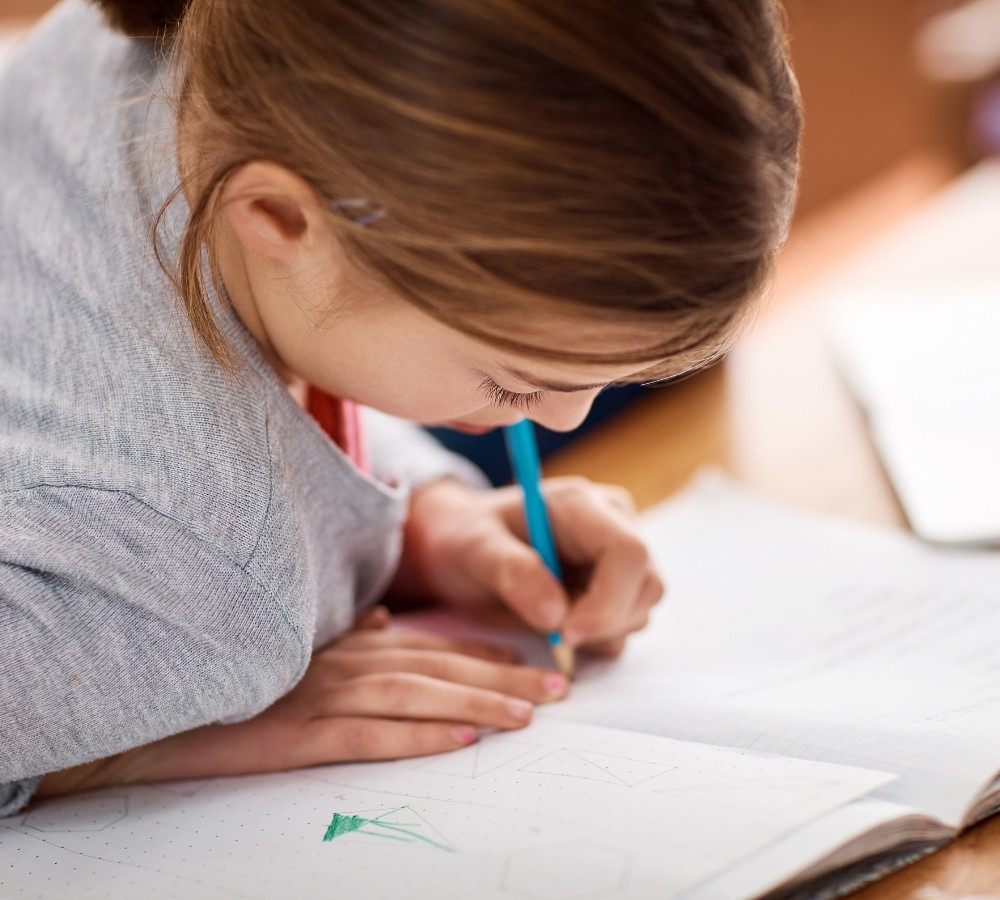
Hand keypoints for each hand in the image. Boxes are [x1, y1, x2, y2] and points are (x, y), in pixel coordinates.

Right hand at [35, 607, 567, 797]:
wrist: (159, 715)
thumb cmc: (237, 682)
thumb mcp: (299, 649)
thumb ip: (348, 634)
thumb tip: (387, 618)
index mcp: (349, 642)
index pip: (432, 644)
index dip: (485, 653)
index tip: (533, 663)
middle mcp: (344, 660)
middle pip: (438, 665)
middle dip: (502, 676)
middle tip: (558, 688)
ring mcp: (321, 694)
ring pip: (415, 695)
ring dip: (475, 704)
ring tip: (525, 717)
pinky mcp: (297, 733)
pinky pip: (367, 736)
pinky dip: (417, 738)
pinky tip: (458, 743)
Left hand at [392, 476, 663, 655]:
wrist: (462, 546)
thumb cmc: (465, 539)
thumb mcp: (472, 549)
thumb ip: (511, 571)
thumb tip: (556, 614)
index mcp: (581, 504)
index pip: (628, 552)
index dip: (609, 601)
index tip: (568, 633)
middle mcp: (612, 523)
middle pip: (647, 585)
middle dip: (605, 622)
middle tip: (553, 635)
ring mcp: (619, 554)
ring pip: (642, 608)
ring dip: (600, 632)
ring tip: (546, 620)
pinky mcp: (618, 583)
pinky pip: (628, 623)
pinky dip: (598, 637)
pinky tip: (559, 623)